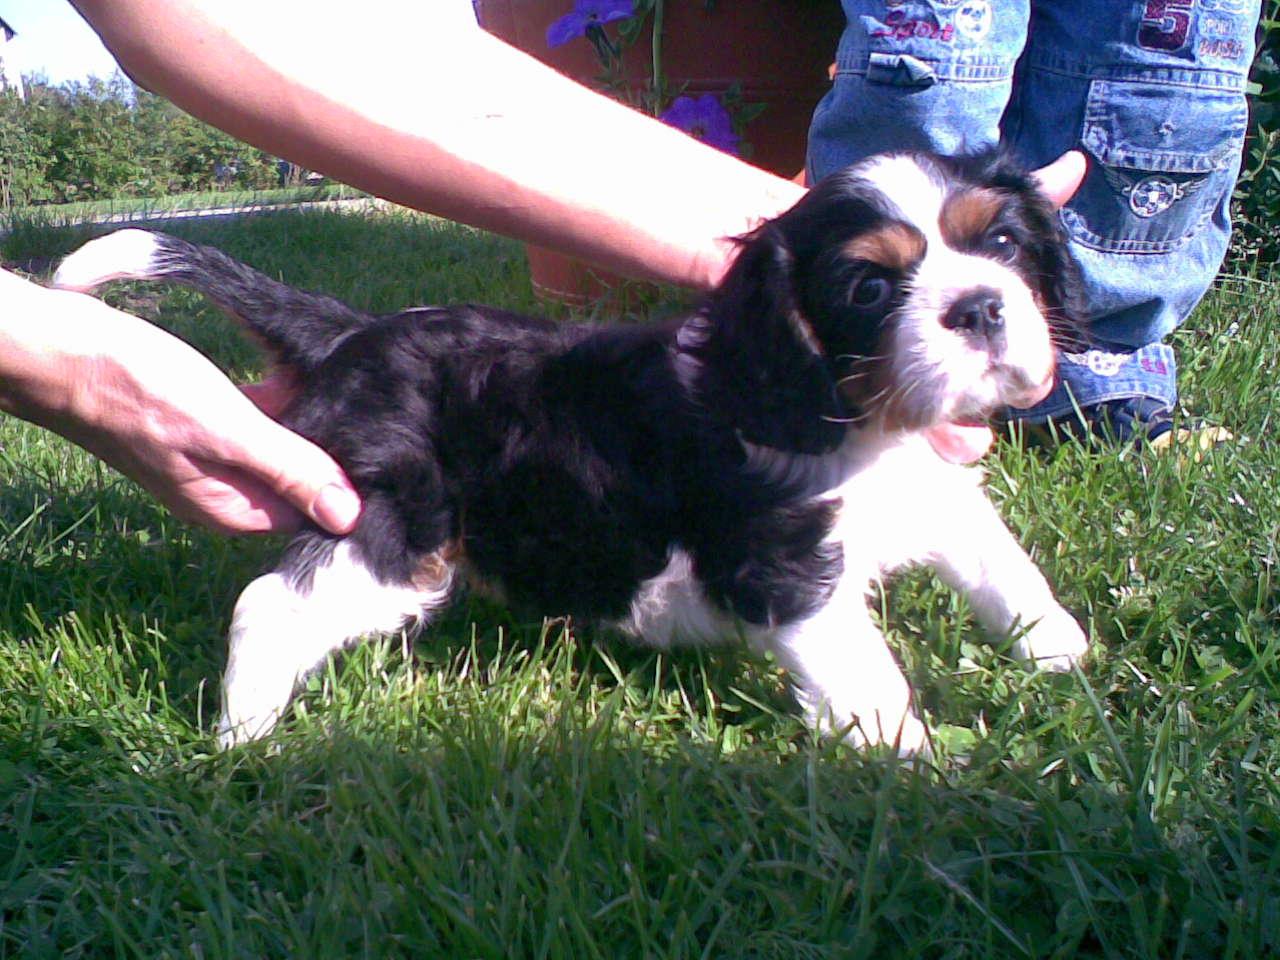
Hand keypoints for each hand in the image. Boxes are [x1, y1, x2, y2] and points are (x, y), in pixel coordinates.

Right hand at [0, 268, 360, 534]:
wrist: (60, 349)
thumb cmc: (138, 388)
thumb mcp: (227, 430)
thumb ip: (289, 470)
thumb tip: (348, 517)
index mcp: (232, 508)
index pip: (312, 512)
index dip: (347, 482)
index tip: (381, 446)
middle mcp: (224, 491)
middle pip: (300, 481)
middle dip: (330, 449)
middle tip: (369, 408)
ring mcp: (210, 458)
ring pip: (280, 448)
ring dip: (308, 422)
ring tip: (348, 386)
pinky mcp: (200, 424)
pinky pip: (255, 422)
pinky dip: (278, 403)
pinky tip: (300, 373)